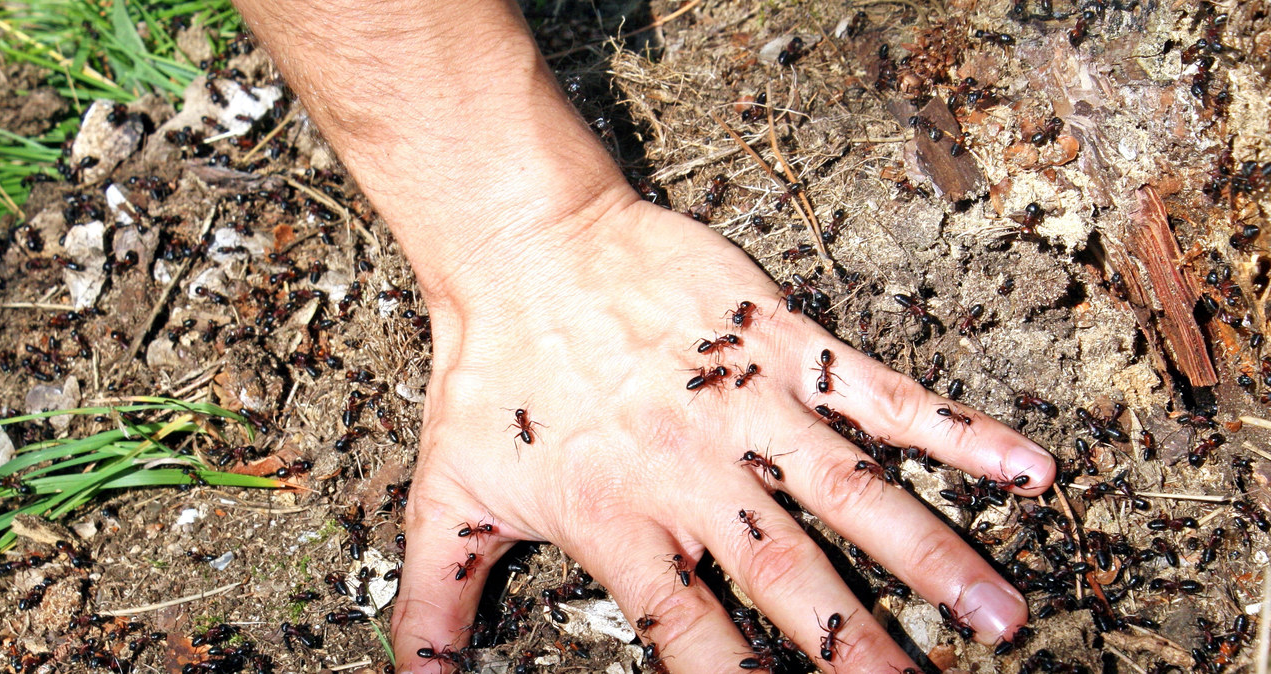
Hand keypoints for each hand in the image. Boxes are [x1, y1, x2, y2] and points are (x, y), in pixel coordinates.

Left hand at [389, 189, 1055, 672]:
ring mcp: (749, 411)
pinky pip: (881, 394)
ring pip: (855, 496)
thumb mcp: (446, 498)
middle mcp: (697, 480)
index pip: (692, 634)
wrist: (524, 250)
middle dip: (857, 650)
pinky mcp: (784, 348)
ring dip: (931, 558)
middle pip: (790, 582)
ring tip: (998, 617)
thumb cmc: (488, 375)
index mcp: (622, 526)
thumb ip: (434, 607)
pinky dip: (956, 432)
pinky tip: (1022, 467)